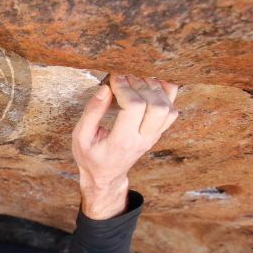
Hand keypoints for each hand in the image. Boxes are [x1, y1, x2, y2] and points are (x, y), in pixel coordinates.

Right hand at [72, 75, 178, 218]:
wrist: (105, 176)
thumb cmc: (90, 157)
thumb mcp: (80, 137)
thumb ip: (92, 112)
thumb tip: (105, 88)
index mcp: (121, 141)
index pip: (134, 108)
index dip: (125, 88)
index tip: (113, 79)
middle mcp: (142, 139)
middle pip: (156, 106)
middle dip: (140, 85)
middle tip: (124, 77)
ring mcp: (153, 137)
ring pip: (168, 108)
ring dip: (155, 88)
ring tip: (136, 79)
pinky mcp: (157, 133)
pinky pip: (172, 111)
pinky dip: (167, 94)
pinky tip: (152, 84)